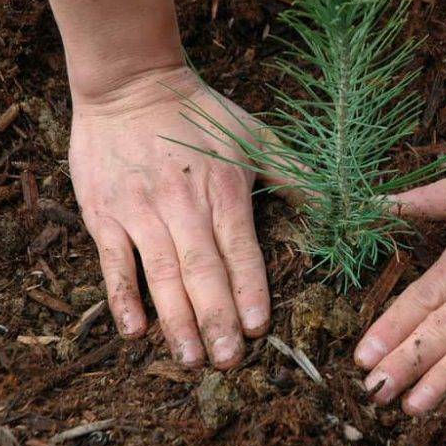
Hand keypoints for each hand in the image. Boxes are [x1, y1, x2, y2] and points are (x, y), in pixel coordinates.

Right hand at [69, 65, 268, 368]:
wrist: (130, 82)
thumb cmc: (199, 112)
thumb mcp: (254, 135)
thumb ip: (295, 173)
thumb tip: (341, 203)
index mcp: (223, 188)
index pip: (240, 249)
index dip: (249, 289)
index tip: (258, 328)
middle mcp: (182, 203)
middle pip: (202, 270)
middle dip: (216, 319)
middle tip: (228, 362)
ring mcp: (140, 210)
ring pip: (160, 274)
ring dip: (176, 319)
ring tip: (191, 359)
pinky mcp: (105, 213)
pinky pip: (113, 262)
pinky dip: (123, 297)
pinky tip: (135, 330)